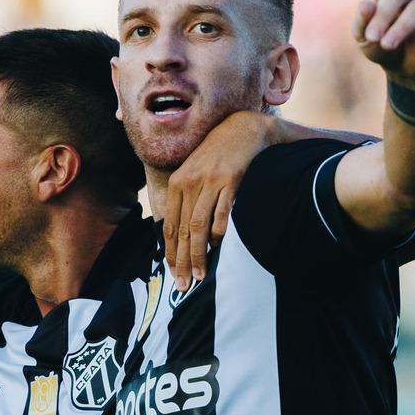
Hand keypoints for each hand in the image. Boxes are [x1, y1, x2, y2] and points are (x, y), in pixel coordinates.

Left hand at [162, 110, 287, 288]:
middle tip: (183, 284)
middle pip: (182, 230)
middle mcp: (189, 182)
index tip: (173, 273)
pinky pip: (221, 212)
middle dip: (182, 261)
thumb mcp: (196, 173)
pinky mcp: (230, 179)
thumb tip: (185, 234)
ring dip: (198, 254)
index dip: (170, 252)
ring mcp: (209, 181)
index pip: (169, 226)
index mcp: (178, 183)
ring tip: (199, 275)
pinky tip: (218, 247)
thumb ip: (188, 200)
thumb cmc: (220, 155)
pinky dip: (219, 232)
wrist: (244, 129)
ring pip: (198, 226)